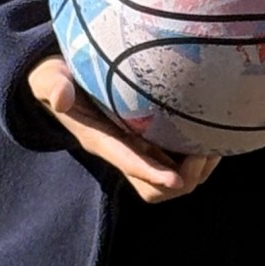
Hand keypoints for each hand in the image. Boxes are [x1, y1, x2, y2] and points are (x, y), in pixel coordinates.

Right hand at [26, 55, 217, 202]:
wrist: (59, 82)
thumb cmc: (56, 77)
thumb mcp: (49, 78)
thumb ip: (53, 86)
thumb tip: (61, 97)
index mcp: (99, 140)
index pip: (127, 162)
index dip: (151, 172)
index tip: (176, 178)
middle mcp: (120, 151)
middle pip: (154, 188)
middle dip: (183, 180)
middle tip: (205, 153)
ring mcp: (136, 150)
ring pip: (171, 181)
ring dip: (195, 172)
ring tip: (215, 148)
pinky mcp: (149, 142)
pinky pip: (177, 162)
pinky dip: (197, 156)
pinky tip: (213, 134)